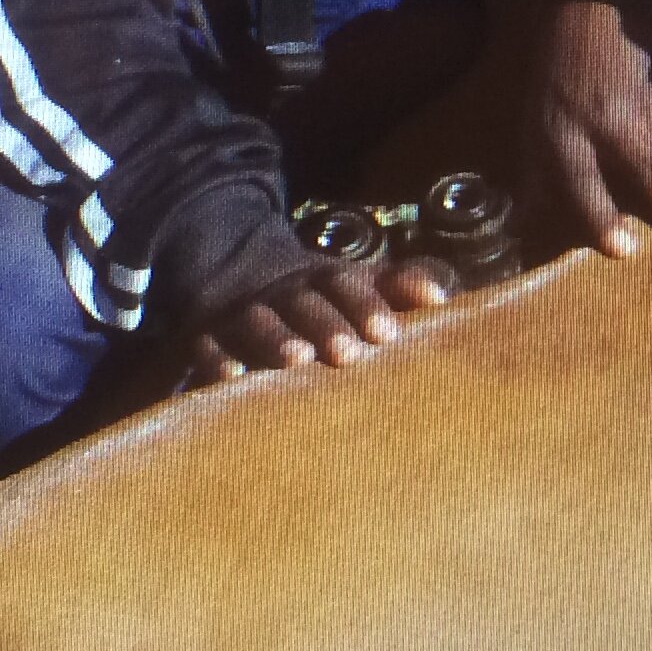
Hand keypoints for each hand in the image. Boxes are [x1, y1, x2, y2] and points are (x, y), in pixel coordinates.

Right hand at [189, 256, 450, 383]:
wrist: (237, 271)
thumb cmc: (322, 296)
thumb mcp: (359, 282)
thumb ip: (403, 285)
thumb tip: (444, 299)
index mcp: (324, 278)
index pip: (346, 282)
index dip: (365, 303)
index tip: (387, 334)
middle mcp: (284, 292)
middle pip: (305, 302)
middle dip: (326, 325)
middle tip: (348, 354)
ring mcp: (243, 312)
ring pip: (258, 321)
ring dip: (276, 339)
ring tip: (297, 361)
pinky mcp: (207, 335)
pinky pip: (208, 345)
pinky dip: (216, 360)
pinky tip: (230, 379)